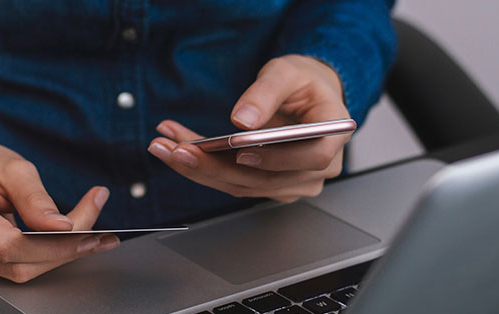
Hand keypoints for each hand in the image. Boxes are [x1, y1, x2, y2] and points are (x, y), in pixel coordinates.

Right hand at [0, 131, 118, 282]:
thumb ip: (37, 198)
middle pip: (15, 265)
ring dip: (56, 257)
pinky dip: (39, 260)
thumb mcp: (14, 167)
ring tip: (86, 235)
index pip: (8, 244)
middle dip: (63, 252)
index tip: (88, 235)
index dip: (52, 246)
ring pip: (16, 274)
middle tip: (99, 235)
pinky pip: (8, 272)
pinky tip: (58, 244)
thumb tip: (62, 226)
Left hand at [148, 54, 349, 202]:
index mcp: (333, 137)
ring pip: (243, 184)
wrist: (305, 95)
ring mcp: (293, 181)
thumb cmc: (304, 82)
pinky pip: (234, 181)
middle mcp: (317, 168)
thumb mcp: (287, 72)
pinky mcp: (268, 185)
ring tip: (164, 147)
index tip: (241, 152)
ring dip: (200, 169)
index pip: (312, 158)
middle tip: (177, 150)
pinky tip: (175, 148)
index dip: (277, 160)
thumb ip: (266, 92)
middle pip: (266, 179)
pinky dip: (203, 167)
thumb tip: (242, 120)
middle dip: (215, 167)